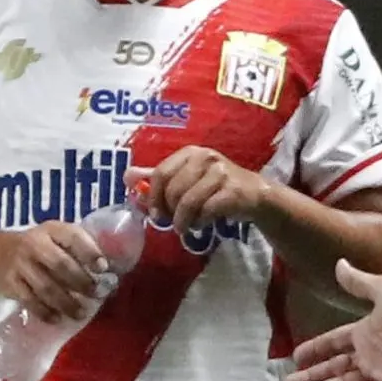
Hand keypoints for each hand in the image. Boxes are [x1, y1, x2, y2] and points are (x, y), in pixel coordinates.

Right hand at [0, 222, 107, 321]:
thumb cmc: (36, 247)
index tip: (103, 267)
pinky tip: (57, 319)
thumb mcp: (53, 237)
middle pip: (60, 265)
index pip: (72, 236)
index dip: (89, 252)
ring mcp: (20, 265)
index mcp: (50, 230)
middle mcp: (34, 244)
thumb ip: (75, 248)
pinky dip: (45, 312)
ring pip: (46, 287)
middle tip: (95, 294)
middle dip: (81, 282)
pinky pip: (30, 301)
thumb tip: (105, 270)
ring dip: (66, 302)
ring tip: (80, 313)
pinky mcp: (10, 284)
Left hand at [144, 146, 268, 230]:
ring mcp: (221, 173)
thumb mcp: (187, 178)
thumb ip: (157, 178)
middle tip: (174, 223)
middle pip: (173, 190)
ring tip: (187, 226)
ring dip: (184, 221)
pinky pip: (206, 211)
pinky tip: (202, 224)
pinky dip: (200, 222)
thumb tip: (126, 176)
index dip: (153, 197)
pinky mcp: (233, 191)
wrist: (254, 194)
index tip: (155, 213)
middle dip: (169, 212)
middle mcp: (205, 158)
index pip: (160, 174)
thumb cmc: (215, 187)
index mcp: (190, 153)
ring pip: (188, 202)